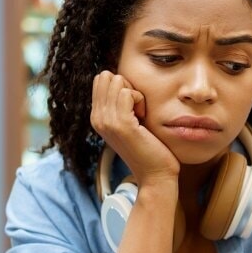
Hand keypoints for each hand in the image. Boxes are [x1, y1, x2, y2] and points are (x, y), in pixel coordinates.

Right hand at [91, 71, 179, 187]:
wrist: (155, 175)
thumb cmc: (148, 149)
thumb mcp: (128, 124)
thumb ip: (120, 105)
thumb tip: (122, 81)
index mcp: (97, 117)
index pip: (101, 80)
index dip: (120, 87)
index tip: (131, 108)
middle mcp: (97, 118)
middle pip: (106, 76)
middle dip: (125, 86)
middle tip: (136, 110)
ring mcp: (106, 121)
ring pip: (116, 81)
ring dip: (134, 94)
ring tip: (139, 116)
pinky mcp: (120, 124)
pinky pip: (127, 93)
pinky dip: (140, 100)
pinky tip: (142, 118)